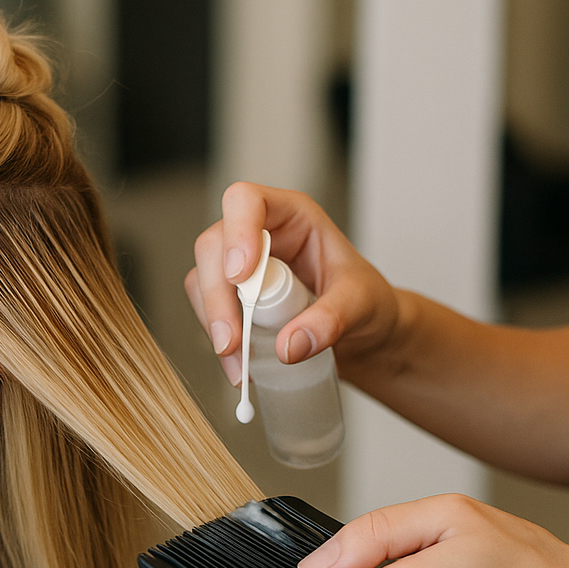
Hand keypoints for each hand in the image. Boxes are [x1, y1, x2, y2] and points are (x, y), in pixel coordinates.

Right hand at [184, 182, 403, 384]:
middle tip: (232, 341)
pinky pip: (208, 312)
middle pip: (213, 247)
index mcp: (292, 216)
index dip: (237, 231)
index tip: (241, 276)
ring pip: (202, 281)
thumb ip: (330, 320)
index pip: (247, 202)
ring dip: (213, 324)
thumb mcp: (361, 304)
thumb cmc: (367, 301)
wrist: (363, 332)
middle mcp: (259, 234)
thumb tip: (288, 346)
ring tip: (239, 365)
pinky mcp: (233, 298)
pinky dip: (218, 340)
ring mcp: (242, 266)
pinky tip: (239, 366)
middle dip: (217, 296)